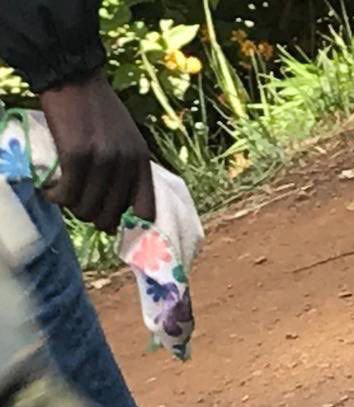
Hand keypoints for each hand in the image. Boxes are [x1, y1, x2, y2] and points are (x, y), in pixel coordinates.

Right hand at [39, 70, 155, 232]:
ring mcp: (102, 161)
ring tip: (62, 195)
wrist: (74, 78)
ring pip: (87, 208)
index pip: (144, 209)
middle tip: (78, 205)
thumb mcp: (127, 137)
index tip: (110, 221)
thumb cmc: (98, 109)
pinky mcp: (76, 156)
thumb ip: (128, 167)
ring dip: (71, 207)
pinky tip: (50, 191)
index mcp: (141, 160)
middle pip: (110, 214)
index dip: (126, 221)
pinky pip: (67, 195)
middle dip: (92, 216)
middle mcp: (126, 164)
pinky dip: (56, 198)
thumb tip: (121, 206)